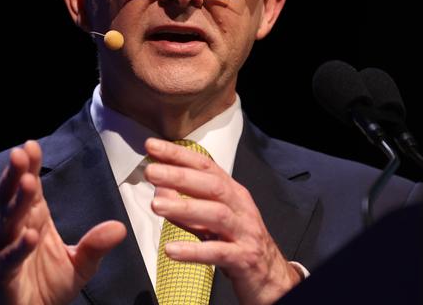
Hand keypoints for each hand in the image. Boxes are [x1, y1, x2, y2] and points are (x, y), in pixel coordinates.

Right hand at [0, 140, 126, 304]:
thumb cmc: (49, 284)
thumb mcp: (81, 264)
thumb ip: (95, 245)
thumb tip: (119, 227)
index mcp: (33, 219)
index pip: (30, 188)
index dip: (30, 166)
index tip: (32, 145)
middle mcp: (15, 230)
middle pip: (12, 197)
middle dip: (16, 174)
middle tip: (20, 152)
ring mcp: (5, 250)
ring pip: (8, 221)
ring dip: (17, 201)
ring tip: (27, 181)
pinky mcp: (3, 274)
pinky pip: (9, 258)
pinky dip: (19, 246)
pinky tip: (29, 234)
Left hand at [144, 138, 300, 304]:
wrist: (271, 275)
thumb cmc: (238, 240)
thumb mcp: (212, 219)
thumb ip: (187, 204)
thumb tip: (160, 189)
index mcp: (232, 192)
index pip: (205, 166)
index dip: (179, 155)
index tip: (153, 146)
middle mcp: (240, 206)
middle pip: (212, 185)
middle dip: (180, 176)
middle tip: (151, 171)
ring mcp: (244, 232)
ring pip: (216, 214)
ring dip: (184, 208)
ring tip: (156, 206)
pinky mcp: (244, 258)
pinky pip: (218, 252)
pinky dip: (194, 251)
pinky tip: (172, 250)